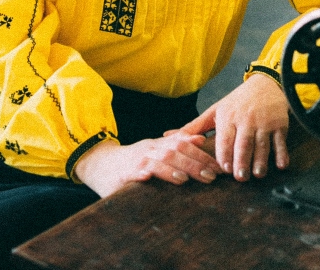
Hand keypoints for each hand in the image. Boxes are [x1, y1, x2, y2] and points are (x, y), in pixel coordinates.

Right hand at [74, 133, 220, 197]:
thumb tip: (199, 139)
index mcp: (159, 145)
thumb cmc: (133, 160)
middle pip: (174, 152)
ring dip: (170, 170)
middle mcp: (150, 150)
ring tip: (184, 179)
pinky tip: (147, 178)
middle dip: (193, 164)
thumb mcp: (156, 149)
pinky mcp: (122, 173)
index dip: (202, 155)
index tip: (218, 167)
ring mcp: (136, 161)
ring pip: (155, 161)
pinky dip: (140, 173)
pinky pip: (131, 172)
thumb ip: (176, 144)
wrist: (100, 163)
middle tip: (210, 176)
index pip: (184, 146)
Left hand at [174, 74, 288, 181]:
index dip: (225, 154)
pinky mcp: (280, 124)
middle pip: (244, 143)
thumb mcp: (215, 111)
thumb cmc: (236, 102)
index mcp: (228, 116)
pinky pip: (280, 141)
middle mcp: (246, 119)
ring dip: (260, 161)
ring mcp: (264, 122)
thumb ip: (194, 127)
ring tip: (256, 175)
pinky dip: (281, 154)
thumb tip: (167, 136)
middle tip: (240, 178)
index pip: (225, 138)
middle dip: (242, 161)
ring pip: (262, 144)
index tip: (224, 170)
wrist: (266, 84)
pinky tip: (280, 166)